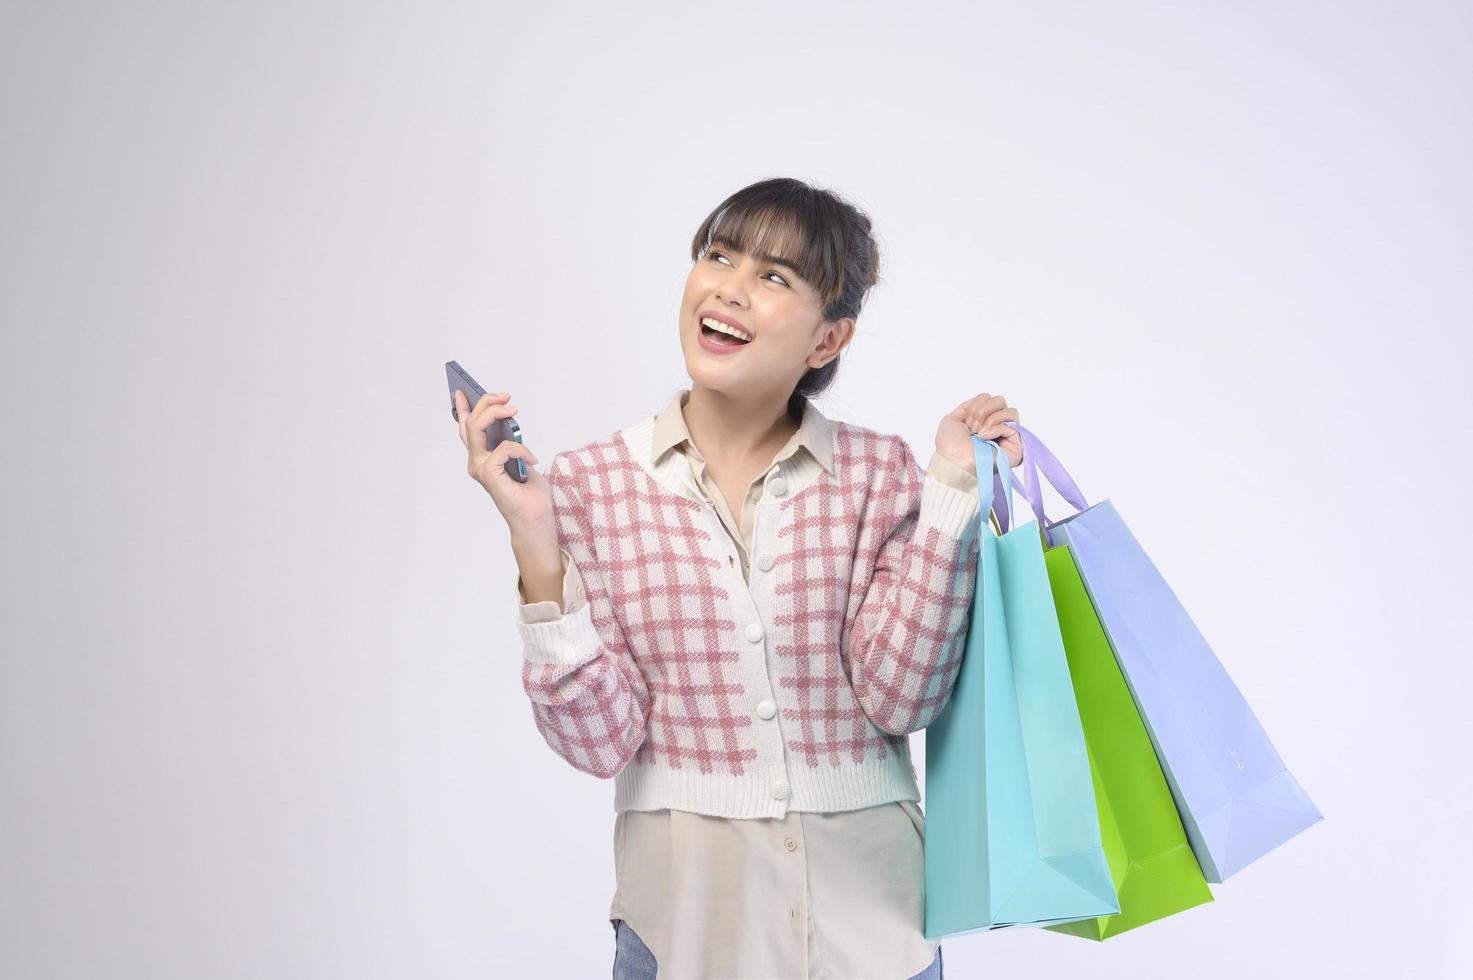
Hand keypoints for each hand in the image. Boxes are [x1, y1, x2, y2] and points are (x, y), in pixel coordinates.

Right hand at [454, 388, 554, 537]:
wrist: (535, 517)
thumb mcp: (520, 457)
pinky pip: (502, 448)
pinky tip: (531, 460)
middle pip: (470, 423)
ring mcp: (479, 468)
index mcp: (483, 458)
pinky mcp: (488, 475)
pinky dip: (520, 448)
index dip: (463, 409)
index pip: (467, 429)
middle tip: (504, 397)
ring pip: (476, 429)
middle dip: (485, 403)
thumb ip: (509, 441)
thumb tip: (508, 417)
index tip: (462, 390)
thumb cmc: (530, 492)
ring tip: (513, 408)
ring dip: (495, 413)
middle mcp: (476, 462)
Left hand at [935, 393, 1023, 475]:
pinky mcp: (1016, 446)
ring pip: (1009, 410)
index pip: (989, 398)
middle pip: (1000, 400)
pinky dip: (996, 428)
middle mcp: (997, 428)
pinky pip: (1011, 424)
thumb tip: (985, 399)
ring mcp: (1007, 437)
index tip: (966, 422)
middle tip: (973, 428)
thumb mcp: (952, 418)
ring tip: (980, 434)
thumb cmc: (950, 447)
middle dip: (982, 411)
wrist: (955, 462)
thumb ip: (969, 406)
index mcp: (984, 423)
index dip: (975, 405)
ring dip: (989, 419)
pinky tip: (986, 438)